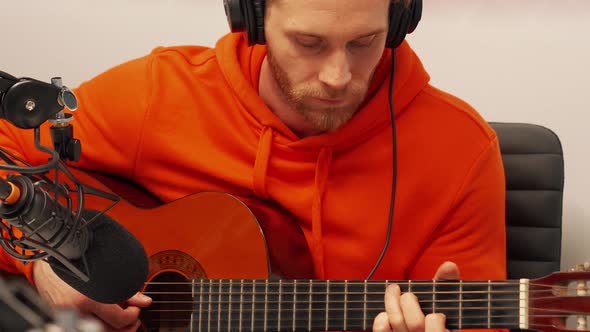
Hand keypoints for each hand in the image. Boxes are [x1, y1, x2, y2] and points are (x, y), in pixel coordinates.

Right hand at [33, 260, 151, 330]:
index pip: (120, 320)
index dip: (133, 316)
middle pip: (109, 330)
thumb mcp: (107, 274)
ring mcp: (68, 315)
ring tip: (119, 316)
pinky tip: (104, 316)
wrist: (52, 258)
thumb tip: (146, 302)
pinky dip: (98, 323)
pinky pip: (85, 325)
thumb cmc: (80, 262)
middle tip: (132, 315)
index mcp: (88, 298)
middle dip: (125, 326)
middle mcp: (77, 310)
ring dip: (113, 326)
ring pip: (98, 330)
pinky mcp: (61, 317)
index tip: (136, 309)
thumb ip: (128, 292)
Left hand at [373, 261, 459, 331]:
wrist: (417, 330)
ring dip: (393, 302)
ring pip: (397, 322)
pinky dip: (381, 319)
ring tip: (393, 290)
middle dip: (410, 302)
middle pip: (415, 323)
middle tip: (409, 295)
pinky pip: (382, 329)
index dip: (435, 319)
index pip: (436, 328)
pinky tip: (385, 313)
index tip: (436, 313)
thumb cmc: (431, 315)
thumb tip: (449, 265)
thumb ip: (446, 282)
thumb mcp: (442, 302)